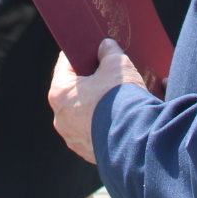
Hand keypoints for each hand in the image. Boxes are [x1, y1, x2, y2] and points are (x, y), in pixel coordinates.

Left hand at [49, 39, 145, 164]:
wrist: (136, 140)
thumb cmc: (121, 99)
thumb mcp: (117, 65)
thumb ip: (109, 51)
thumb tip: (106, 47)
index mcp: (60, 93)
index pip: (65, 64)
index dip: (81, 54)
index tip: (92, 51)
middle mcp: (60, 117)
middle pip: (73, 90)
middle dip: (89, 81)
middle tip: (107, 75)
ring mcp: (72, 137)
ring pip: (82, 113)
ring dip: (95, 105)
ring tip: (115, 99)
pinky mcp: (86, 151)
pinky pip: (92, 131)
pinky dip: (102, 124)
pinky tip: (117, 118)